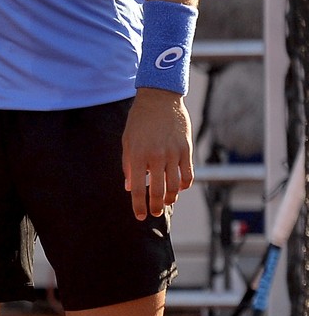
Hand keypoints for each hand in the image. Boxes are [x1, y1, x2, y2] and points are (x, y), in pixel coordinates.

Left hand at [122, 87, 192, 218]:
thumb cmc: (139, 120)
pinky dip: (184, 185)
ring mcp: (173, 154)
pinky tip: (179, 188)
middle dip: (156, 206)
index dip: (138, 206)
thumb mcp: (127, 141)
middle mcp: (156, 157)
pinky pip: (188, 175)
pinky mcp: (186, 150)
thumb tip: (129, 187)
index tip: (140, 216)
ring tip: (166, 201)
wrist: (159, 99)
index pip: (138, 189)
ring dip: (171, 198)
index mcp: (138, 156)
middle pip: (158, 191)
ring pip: (175, 186)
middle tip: (155, 213)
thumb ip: (128, 165)